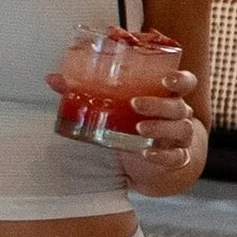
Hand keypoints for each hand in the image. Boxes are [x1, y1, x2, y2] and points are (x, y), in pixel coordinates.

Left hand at [46, 68, 205, 191]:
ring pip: (180, 129)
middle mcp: (179, 115)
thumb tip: (52, 79)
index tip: (167, 78)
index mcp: (167, 96)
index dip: (180, 79)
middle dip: (159, 104)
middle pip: (178, 106)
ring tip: (138, 127)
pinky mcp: (175, 158)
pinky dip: (161, 155)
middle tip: (135, 104)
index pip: (185, 82)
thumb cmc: (133, 122)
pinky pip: (174, 156)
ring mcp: (179, 138)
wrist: (150, 157)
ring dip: (160, 127)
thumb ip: (86, 91)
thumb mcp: (115, 106)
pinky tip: (146, 153)